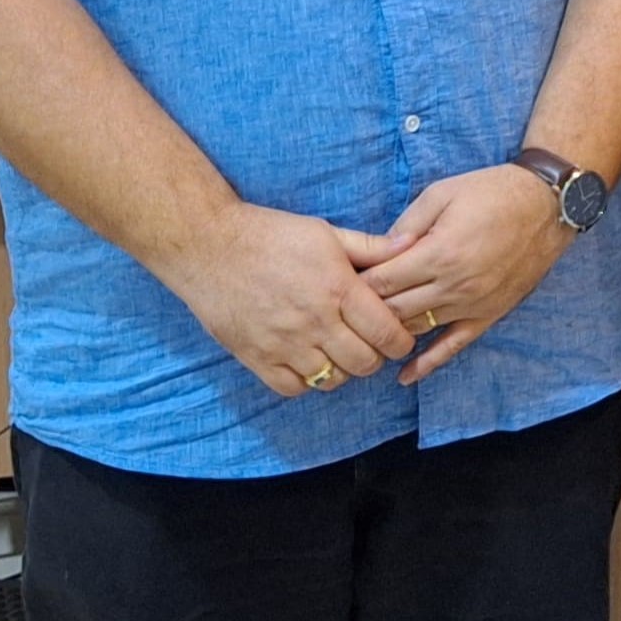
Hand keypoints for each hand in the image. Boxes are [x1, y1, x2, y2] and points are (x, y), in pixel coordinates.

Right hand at [156, 203, 417, 397]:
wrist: (208, 245)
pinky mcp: (257, 357)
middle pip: (365, 363)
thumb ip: (370, 247)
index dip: (400, 340)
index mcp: (338, 289)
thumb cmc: (270, 234)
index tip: (396, 335)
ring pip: (332, 379)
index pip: (388, 334)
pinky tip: (307, 360)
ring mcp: (284, 344)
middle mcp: (315, 321)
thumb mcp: (325, 232)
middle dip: (374, 356)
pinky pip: (295, 388)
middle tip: (367, 342)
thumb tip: (411, 245)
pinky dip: (307, 380)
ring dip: (341, 369)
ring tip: (336, 350)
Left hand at [359, 164, 578, 384]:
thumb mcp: (442, 193)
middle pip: (393, 310)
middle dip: (365, 309)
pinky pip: (454, 346)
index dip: (355, 283)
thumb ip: (407, 225)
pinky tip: (405, 375)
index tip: (338, 281)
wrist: (547, 206)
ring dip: (390, 331)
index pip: (381, 282)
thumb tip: (379, 252)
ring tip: (364, 331)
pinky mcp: (489, 314)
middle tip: (345, 306)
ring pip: (417, 329)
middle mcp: (454, 285)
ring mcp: (472, 304)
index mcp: (439, 253)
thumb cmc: (492, 192)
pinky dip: (428, 363)